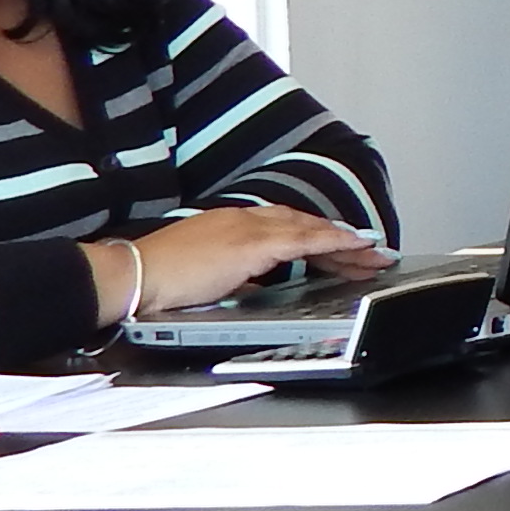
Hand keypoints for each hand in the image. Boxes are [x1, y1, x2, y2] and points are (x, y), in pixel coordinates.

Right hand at [118, 205, 381, 317]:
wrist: (135, 276)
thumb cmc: (160, 280)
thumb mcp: (207, 277)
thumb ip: (233, 278)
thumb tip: (251, 290)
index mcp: (232, 226)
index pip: (285, 228)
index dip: (316, 238)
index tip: (341, 249)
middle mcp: (244, 220)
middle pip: (303, 226)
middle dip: (339, 240)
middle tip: (372, 251)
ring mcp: (248, 228)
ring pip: (310, 230)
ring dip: (345, 242)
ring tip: (374, 253)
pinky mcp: (252, 244)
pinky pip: (305, 240)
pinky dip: (334, 242)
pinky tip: (355, 246)